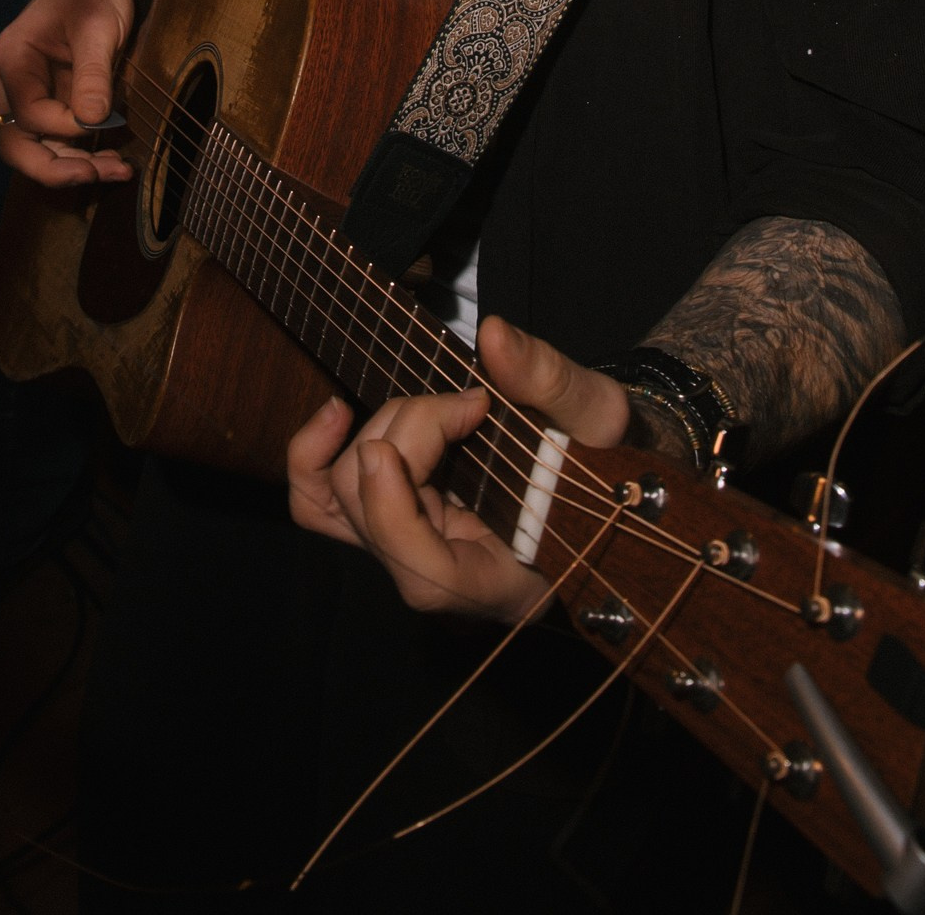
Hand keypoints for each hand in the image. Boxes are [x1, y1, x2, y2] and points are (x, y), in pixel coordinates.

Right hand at [0, 0, 136, 185]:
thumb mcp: (99, 29)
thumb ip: (92, 75)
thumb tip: (91, 121)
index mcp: (14, 59)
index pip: (28, 114)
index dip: (65, 127)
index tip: (103, 122)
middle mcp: (12, 81)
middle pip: (15, 143)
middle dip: (55, 168)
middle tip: (97, 176)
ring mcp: (29, 93)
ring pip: (35, 147)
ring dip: (72, 166)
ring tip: (117, 172)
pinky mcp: (51, 100)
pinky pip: (56, 138)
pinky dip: (80, 154)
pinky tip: (112, 160)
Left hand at [284, 316, 632, 623]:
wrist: (600, 468)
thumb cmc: (608, 456)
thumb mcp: (601, 418)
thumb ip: (552, 383)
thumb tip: (493, 337)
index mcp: (505, 587)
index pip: (423, 574)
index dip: (401, 506)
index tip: (451, 420)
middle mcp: (442, 583)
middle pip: (375, 517)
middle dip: (414, 432)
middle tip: (475, 401)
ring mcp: (404, 551)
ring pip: (339, 501)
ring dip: (383, 428)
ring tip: (441, 406)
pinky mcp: (383, 516)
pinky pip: (318, 499)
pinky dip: (317, 450)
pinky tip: (339, 411)